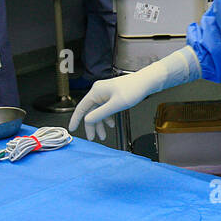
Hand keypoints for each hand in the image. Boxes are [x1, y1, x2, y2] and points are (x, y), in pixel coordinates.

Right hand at [68, 47, 201, 139]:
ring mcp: (106, 93)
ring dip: (101, 123)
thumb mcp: (116, 105)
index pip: (81, 108)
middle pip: (90, 111)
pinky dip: (107, 117)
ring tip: (104, 135)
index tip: (72, 129)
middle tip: (94, 138)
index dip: (76, 120)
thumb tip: (87, 120)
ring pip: (99, 111)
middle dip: (92, 125)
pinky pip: (105, 108)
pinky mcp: (113, 95)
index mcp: (96, 92)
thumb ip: (100, 113)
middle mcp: (99, 91)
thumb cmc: (133, 90)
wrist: (147, 82)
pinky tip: (111, 124)